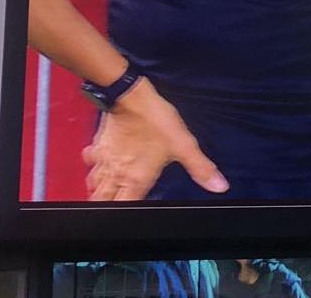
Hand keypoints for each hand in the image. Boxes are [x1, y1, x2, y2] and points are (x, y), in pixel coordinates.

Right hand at [82, 78, 228, 200]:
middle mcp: (116, 174)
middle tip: (117, 206)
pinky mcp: (98, 147)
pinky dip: (94, 169)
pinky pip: (90, 165)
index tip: (135, 213)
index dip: (128, 213)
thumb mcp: (183, 144)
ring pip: (94, 186)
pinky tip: (100, 167)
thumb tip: (220, 186)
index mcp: (136, 179)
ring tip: (108, 194)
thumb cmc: (156, 120)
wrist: (130, 96)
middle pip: (103, 201)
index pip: (123, 208)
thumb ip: (200, 167)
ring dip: (100, 192)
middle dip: (108, 207)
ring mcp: (104, 161)